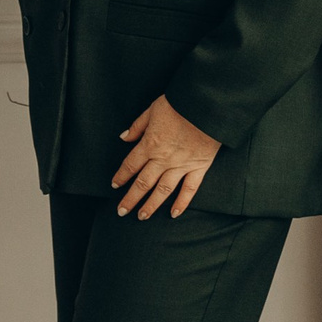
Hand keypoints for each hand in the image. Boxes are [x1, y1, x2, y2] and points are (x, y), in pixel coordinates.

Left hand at [113, 95, 219, 219]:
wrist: (207, 106)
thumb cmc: (179, 104)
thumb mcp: (152, 109)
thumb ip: (138, 126)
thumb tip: (124, 138)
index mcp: (150, 144)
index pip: (130, 165)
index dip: (121, 176)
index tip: (114, 185)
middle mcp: (163, 159)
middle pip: (143, 183)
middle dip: (131, 199)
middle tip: (122, 211)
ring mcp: (182, 165)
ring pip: (163, 190)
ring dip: (151, 205)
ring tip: (142, 216)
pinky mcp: (199, 167)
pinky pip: (189, 189)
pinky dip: (182, 203)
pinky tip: (174, 213)